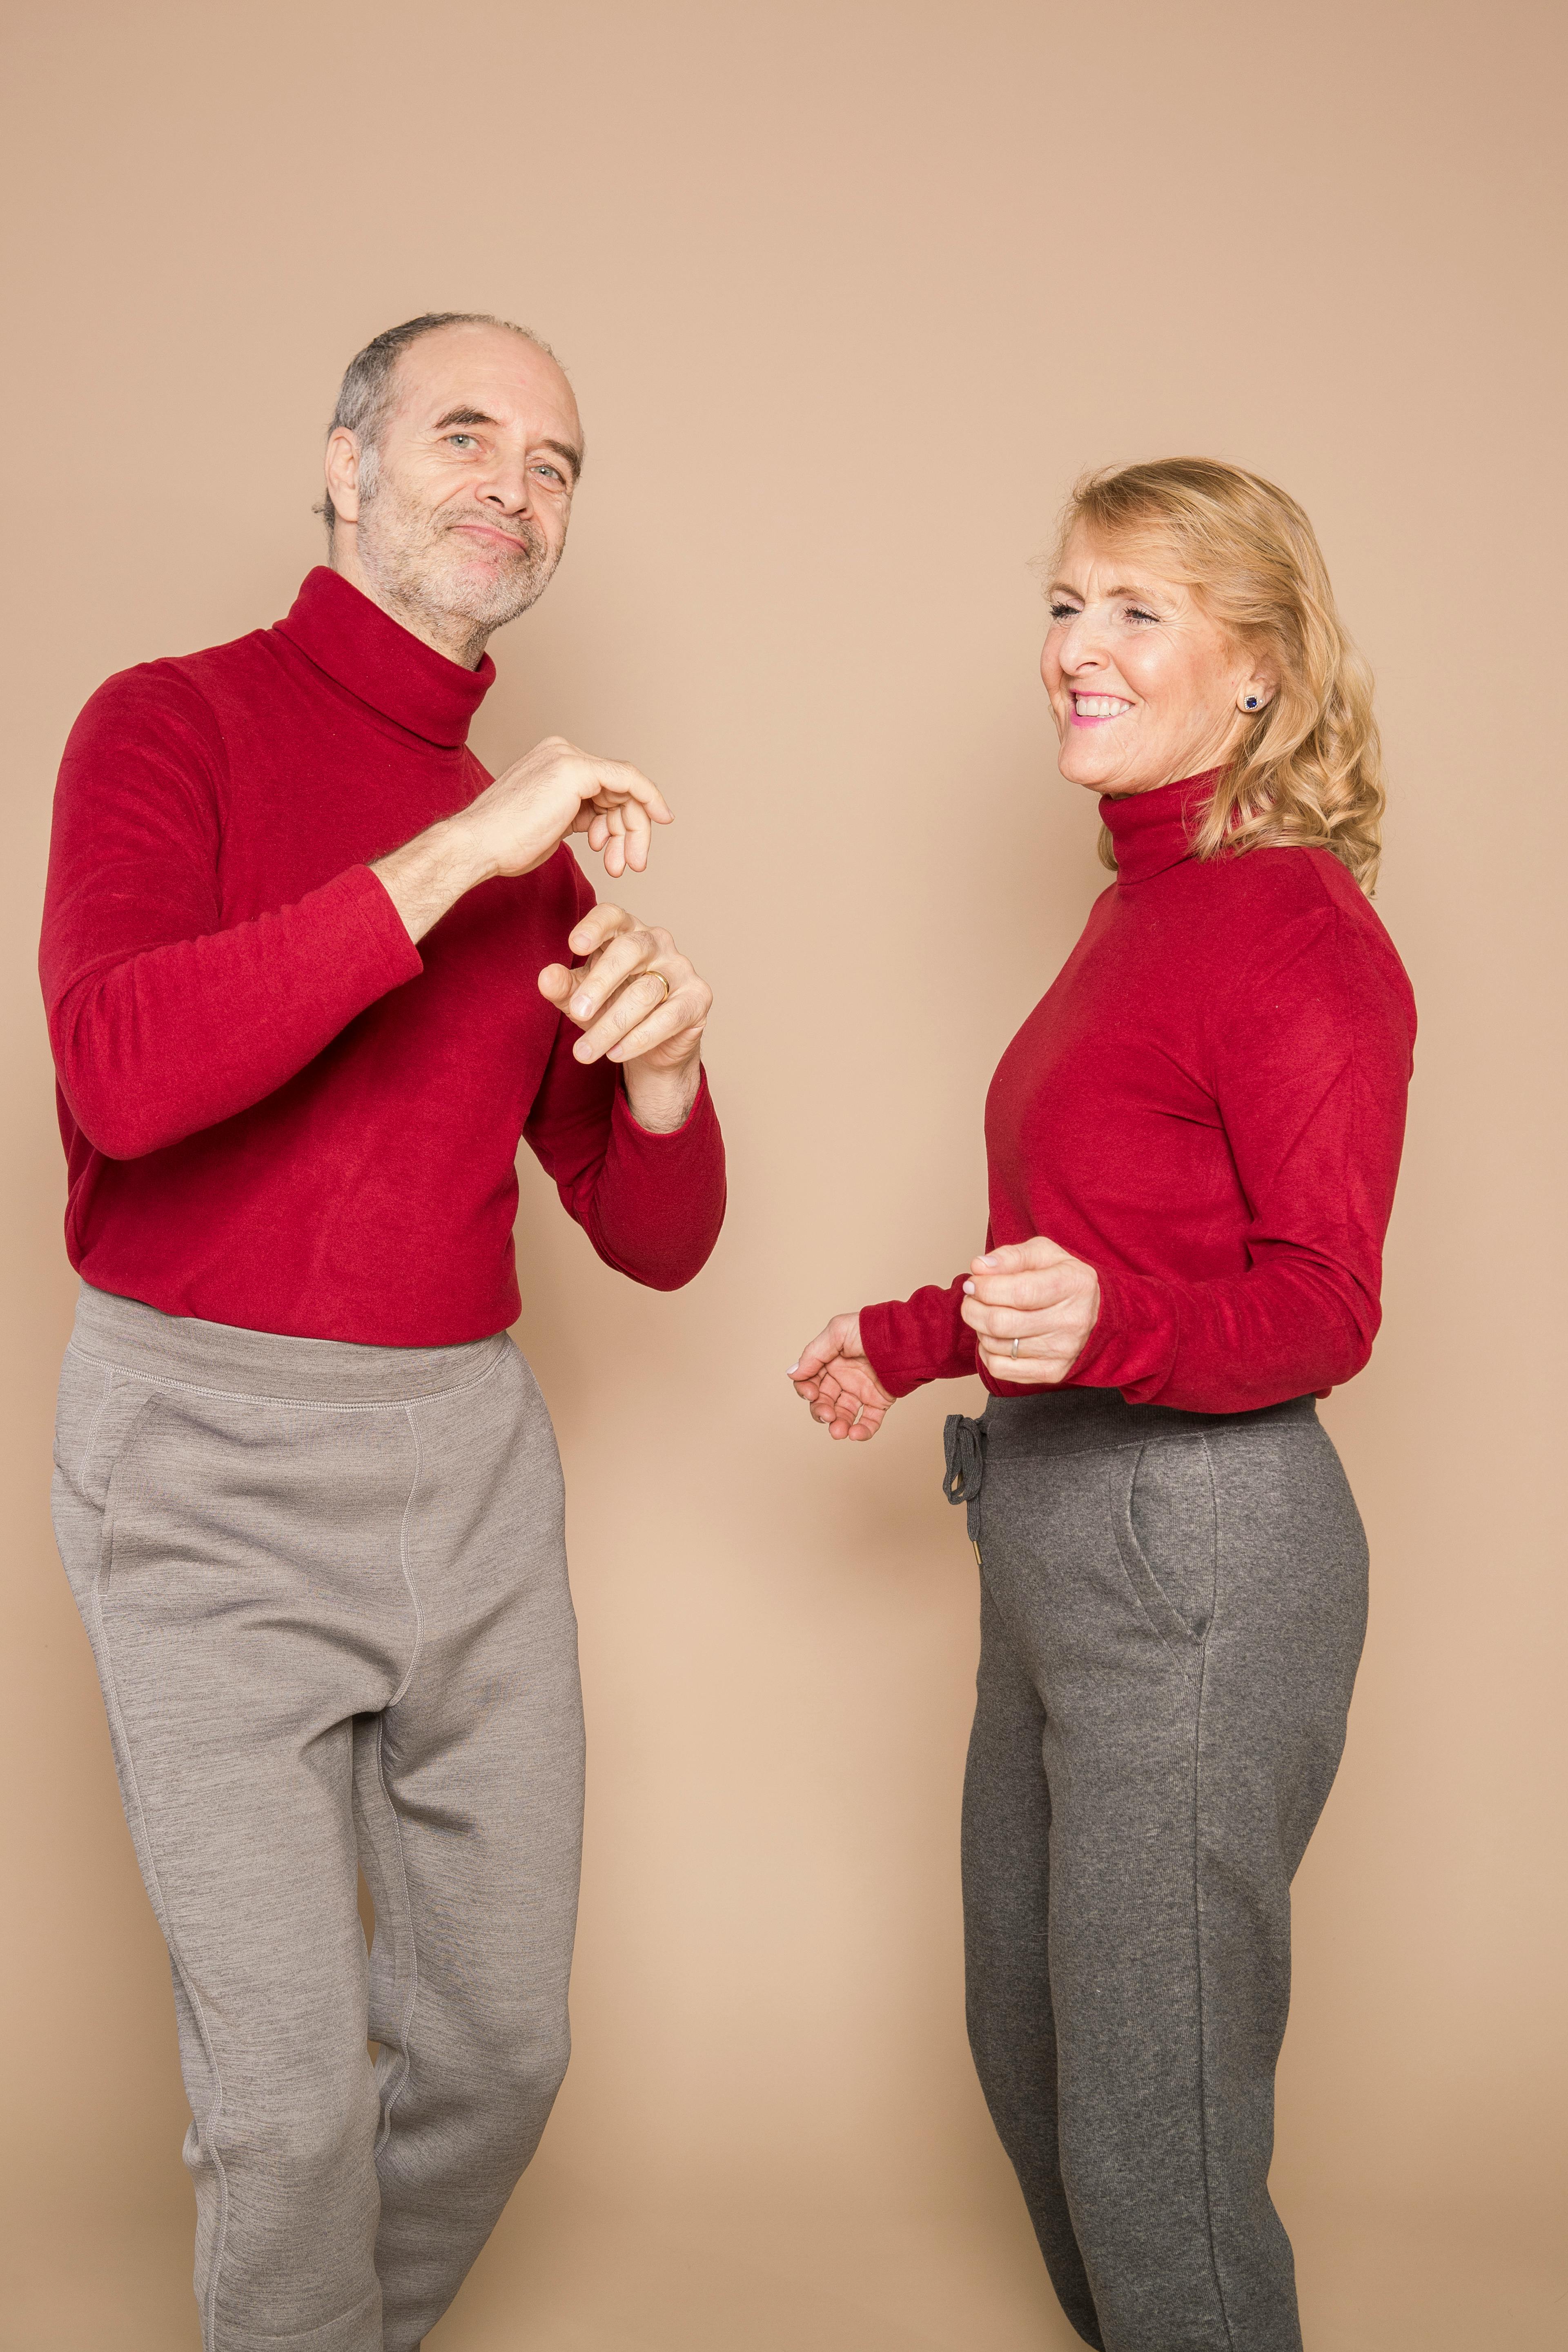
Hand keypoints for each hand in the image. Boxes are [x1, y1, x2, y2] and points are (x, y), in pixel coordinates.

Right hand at [459, 735, 671, 882]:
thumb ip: (578, 814)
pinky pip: (628, 780)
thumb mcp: (552, 824)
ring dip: (632, 831)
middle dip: (630, 829)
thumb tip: (601, 822)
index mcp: (554, 762)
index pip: (604, 786)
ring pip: (626, 790)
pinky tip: (659, 820)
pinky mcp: (576, 770)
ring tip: (620, 865)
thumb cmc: (507, 843)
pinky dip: (648, 799)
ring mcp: (568, 758)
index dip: (623, 817)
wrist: (479, 845)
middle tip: (631, 864)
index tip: (633, 846)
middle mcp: (562, 752)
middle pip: (618, 789)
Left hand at [539, 903, 710, 1132]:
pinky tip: (615, 1053)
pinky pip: (669, 1016)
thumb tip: (546, 977)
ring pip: (646, 992)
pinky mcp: (698, 997)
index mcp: (625, 931)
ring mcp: (681, 968)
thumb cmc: (612, 1007)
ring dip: (612, 1025)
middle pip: (630, 951)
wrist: (652, 1046)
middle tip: (577, 1012)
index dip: (594, 927)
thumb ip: (563, 987)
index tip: (574, 946)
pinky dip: (639, 1038)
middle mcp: (656, 942)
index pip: (612, 916)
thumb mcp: (580, 999)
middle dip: (600, 984)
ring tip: (585, 1051)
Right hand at [788, 1314, 893, 1441]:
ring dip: (838, 1425)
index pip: (811, 1382)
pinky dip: (862, 1431)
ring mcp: (861, 1391)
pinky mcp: (879, 1401)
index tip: (811, 1393)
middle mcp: (844, 1378)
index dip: (807, 1390)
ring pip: (843, 1415)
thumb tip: (793, 1373)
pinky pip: (869, 1421)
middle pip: (824, 1401)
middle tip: (827, 1415)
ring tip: (839, 1431)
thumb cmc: (871, 1328)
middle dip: (821, 1411)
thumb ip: (813, 1354)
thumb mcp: (836, 1333)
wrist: (905, 1337)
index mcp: (831, 1362)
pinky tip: (855, 1434)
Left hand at [962, 1237, 1099, 1384]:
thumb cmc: (1061, 1278)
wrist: (1092, 1311)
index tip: (972, 1283)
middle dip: (973, 1309)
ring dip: (979, 1328)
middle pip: (1002, 1323)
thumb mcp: (1042, 1254)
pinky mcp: (1052, 1372)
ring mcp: (1063, 1350)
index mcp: (1074, 1284)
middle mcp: (1072, 1320)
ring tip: (987, 1314)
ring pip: (996, 1346)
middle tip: (971, 1299)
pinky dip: (986, 1352)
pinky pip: (999, 1368)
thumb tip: (979, 1267)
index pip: (1020, 1292)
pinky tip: (994, 1337)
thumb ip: (1010, 1256)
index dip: (986, 1288)